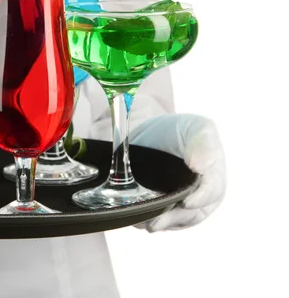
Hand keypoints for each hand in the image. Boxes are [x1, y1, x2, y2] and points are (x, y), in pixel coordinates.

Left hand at [130, 114, 225, 231]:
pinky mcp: (163, 209)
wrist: (152, 135)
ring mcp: (181, 204)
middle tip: (155, 223)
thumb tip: (200, 166)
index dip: (201, 198)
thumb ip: (204, 142)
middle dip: (174, 219)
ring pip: (175, 221)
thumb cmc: (180, 130)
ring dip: (160, 224)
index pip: (212, 191)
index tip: (186, 203)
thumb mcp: (196, 126)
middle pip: (193, 214)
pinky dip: (148, 221)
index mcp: (214, 176)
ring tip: (143, 224)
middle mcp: (201, 195)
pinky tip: (135, 220)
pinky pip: (159, 220)